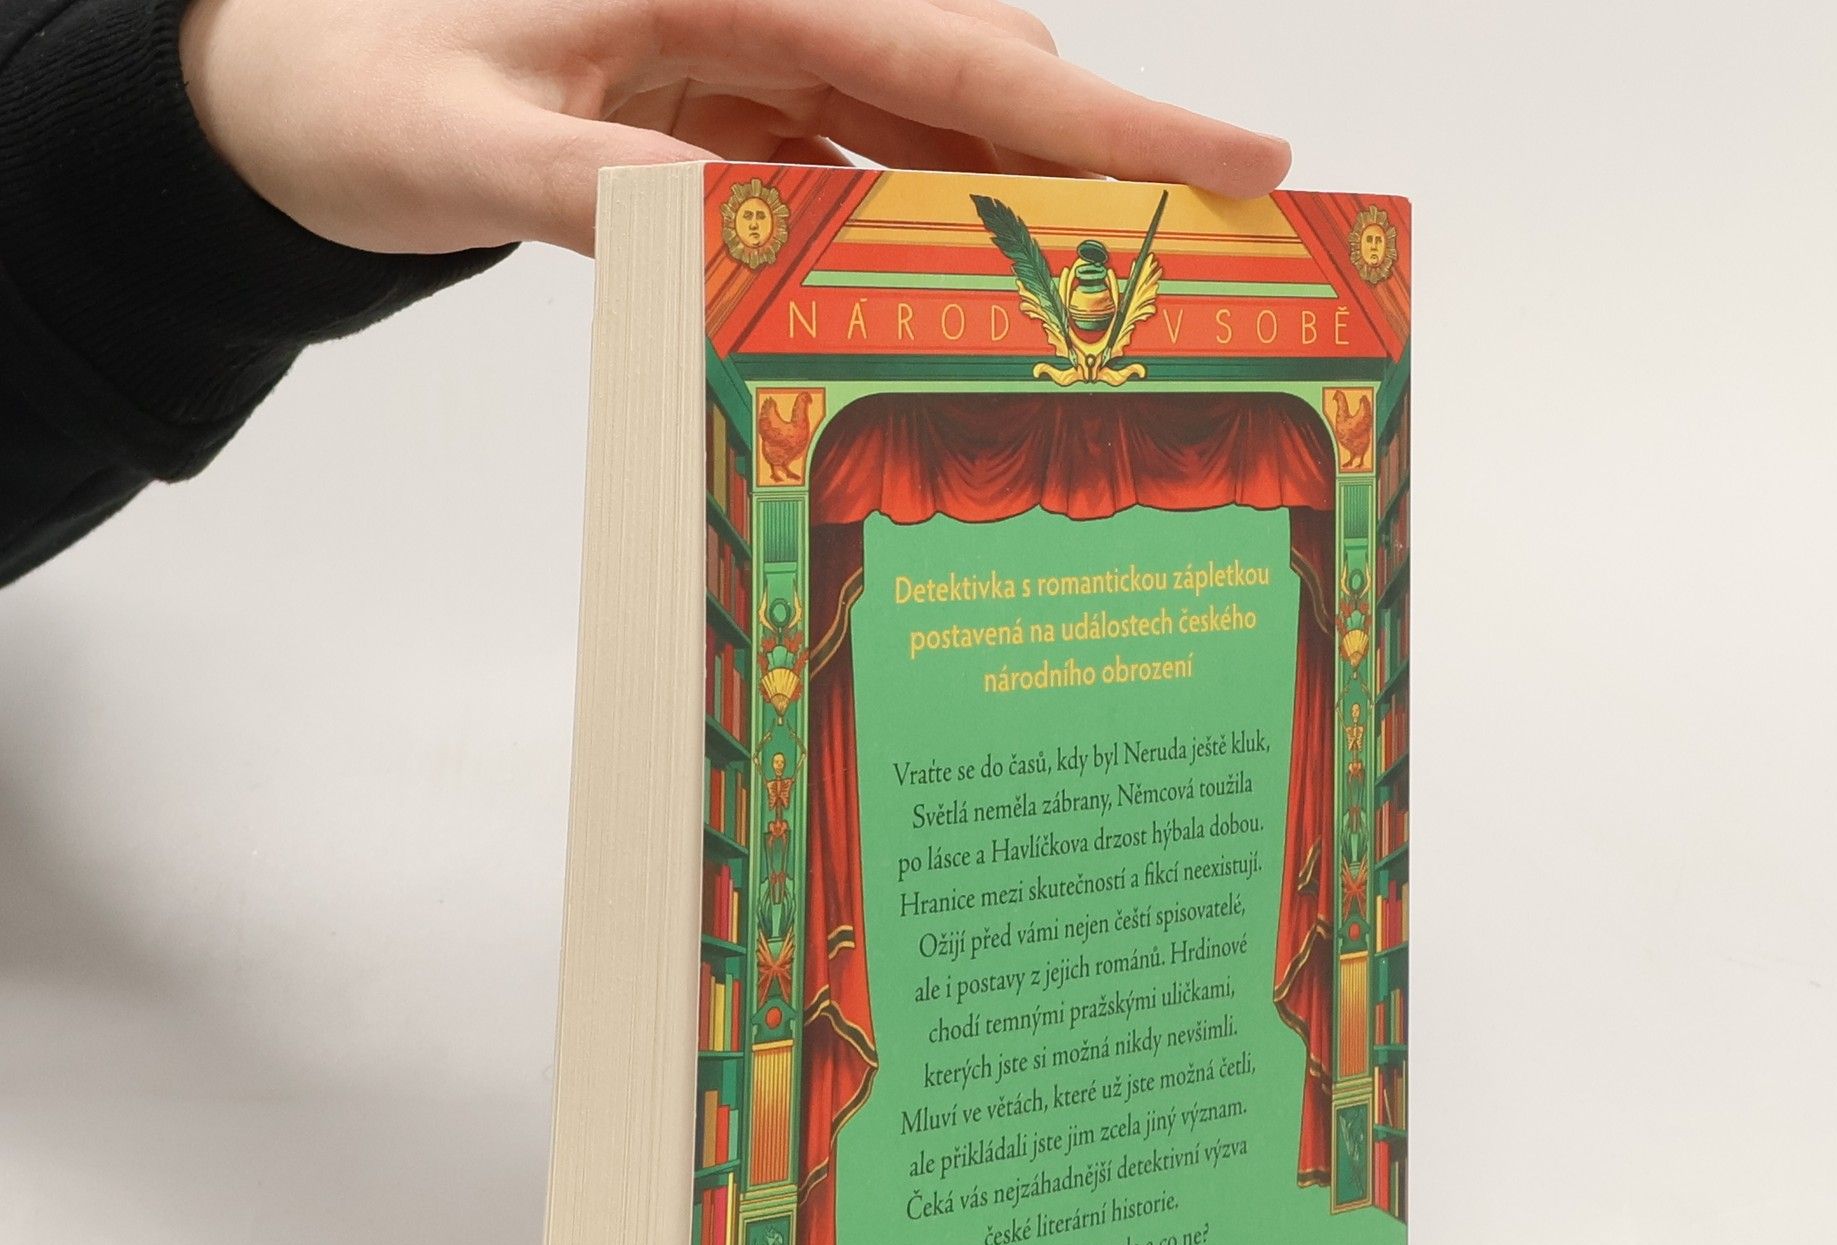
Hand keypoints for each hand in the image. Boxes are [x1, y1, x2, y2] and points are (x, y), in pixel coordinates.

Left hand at [177, 0, 1289, 257]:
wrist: (281, 74)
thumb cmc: (348, 77)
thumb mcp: (458, 143)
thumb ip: (596, 192)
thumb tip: (742, 254)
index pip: (950, 47)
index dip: (1102, 114)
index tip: (1239, 159)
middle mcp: (755, 4)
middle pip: (970, 82)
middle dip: (1094, 172)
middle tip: (1204, 272)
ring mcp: (744, 62)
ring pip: (923, 132)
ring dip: (1011, 214)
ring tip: (1107, 306)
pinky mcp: (720, 117)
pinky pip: (851, 172)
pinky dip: (911, 236)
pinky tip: (950, 303)